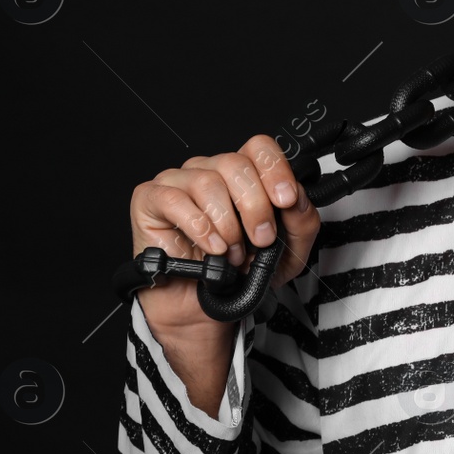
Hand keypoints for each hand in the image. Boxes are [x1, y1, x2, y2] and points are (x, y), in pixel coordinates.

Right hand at [128, 134, 320, 332]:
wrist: (204, 306)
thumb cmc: (240, 273)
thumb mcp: (288, 254)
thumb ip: (302, 223)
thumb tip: (297, 197)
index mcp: (244, 176)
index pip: (259, 148)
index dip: (275, 169)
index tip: (285, 199)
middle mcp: (211, 171)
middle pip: (236, 163)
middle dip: (255, 206)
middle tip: (260, 238)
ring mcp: (179, 181)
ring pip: (208, 181)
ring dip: (227, 224)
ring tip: (232, 251)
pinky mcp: (151, 198)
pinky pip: (175, 199)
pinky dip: (200, 227)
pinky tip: (211, 247)